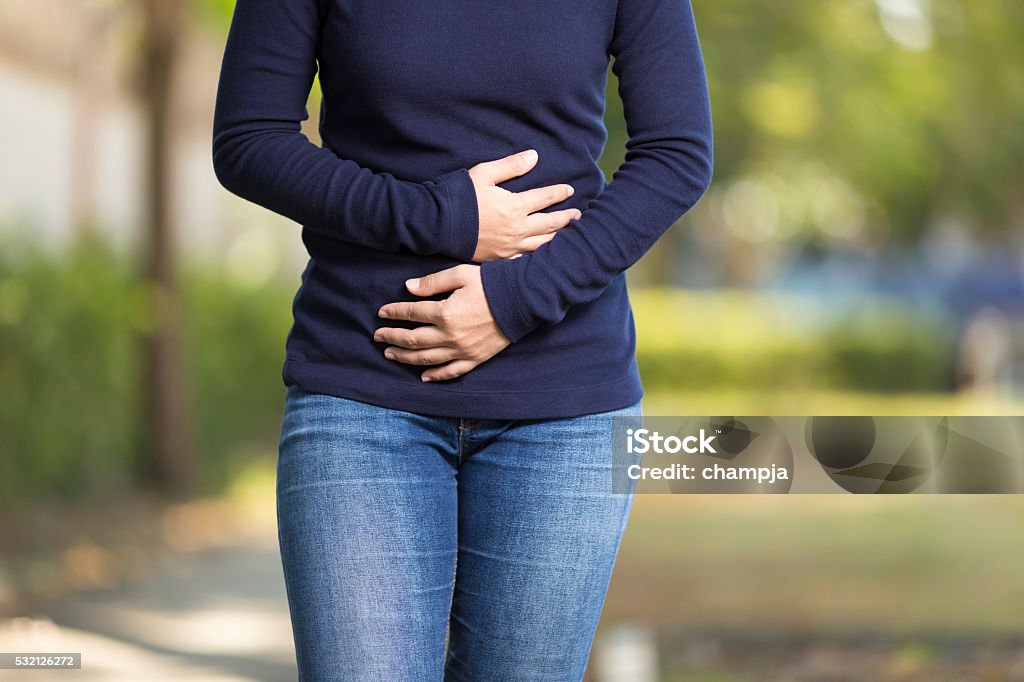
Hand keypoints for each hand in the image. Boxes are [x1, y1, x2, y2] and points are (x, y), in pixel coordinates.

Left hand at [374, 264, 509, 381]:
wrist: (523, 301)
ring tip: (390, 354)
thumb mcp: (461, 275)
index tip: (382, 312)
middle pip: (413, 339)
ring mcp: (462, 350)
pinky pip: (452, 371)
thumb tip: (408, 287)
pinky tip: (423, 376)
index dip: (394, 313)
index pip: (411, 313)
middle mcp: (450, 335)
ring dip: (405, 357)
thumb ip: (433, 282)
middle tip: (378, 336)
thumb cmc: (491, 283)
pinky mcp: (475, 358)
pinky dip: (436, 376)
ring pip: (427, 358)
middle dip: (393, 337)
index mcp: (445, 312)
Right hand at [470, 149, 581, 261]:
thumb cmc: (459, 197)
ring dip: (558, 238)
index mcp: (515, 206)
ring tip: (570, 235)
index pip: (544, 198)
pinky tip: (546, 254)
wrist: (437, 226)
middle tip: (579, 216)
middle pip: (550, 223)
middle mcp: (517, 229)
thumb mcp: (483, 174)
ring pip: (543, 244)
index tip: (570, 190)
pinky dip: (540, 255)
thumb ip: (510, 166)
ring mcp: (510, 247)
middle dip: (567, 218)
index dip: (559, 193)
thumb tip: (534, 156)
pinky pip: (527, 259)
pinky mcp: (501, 259)